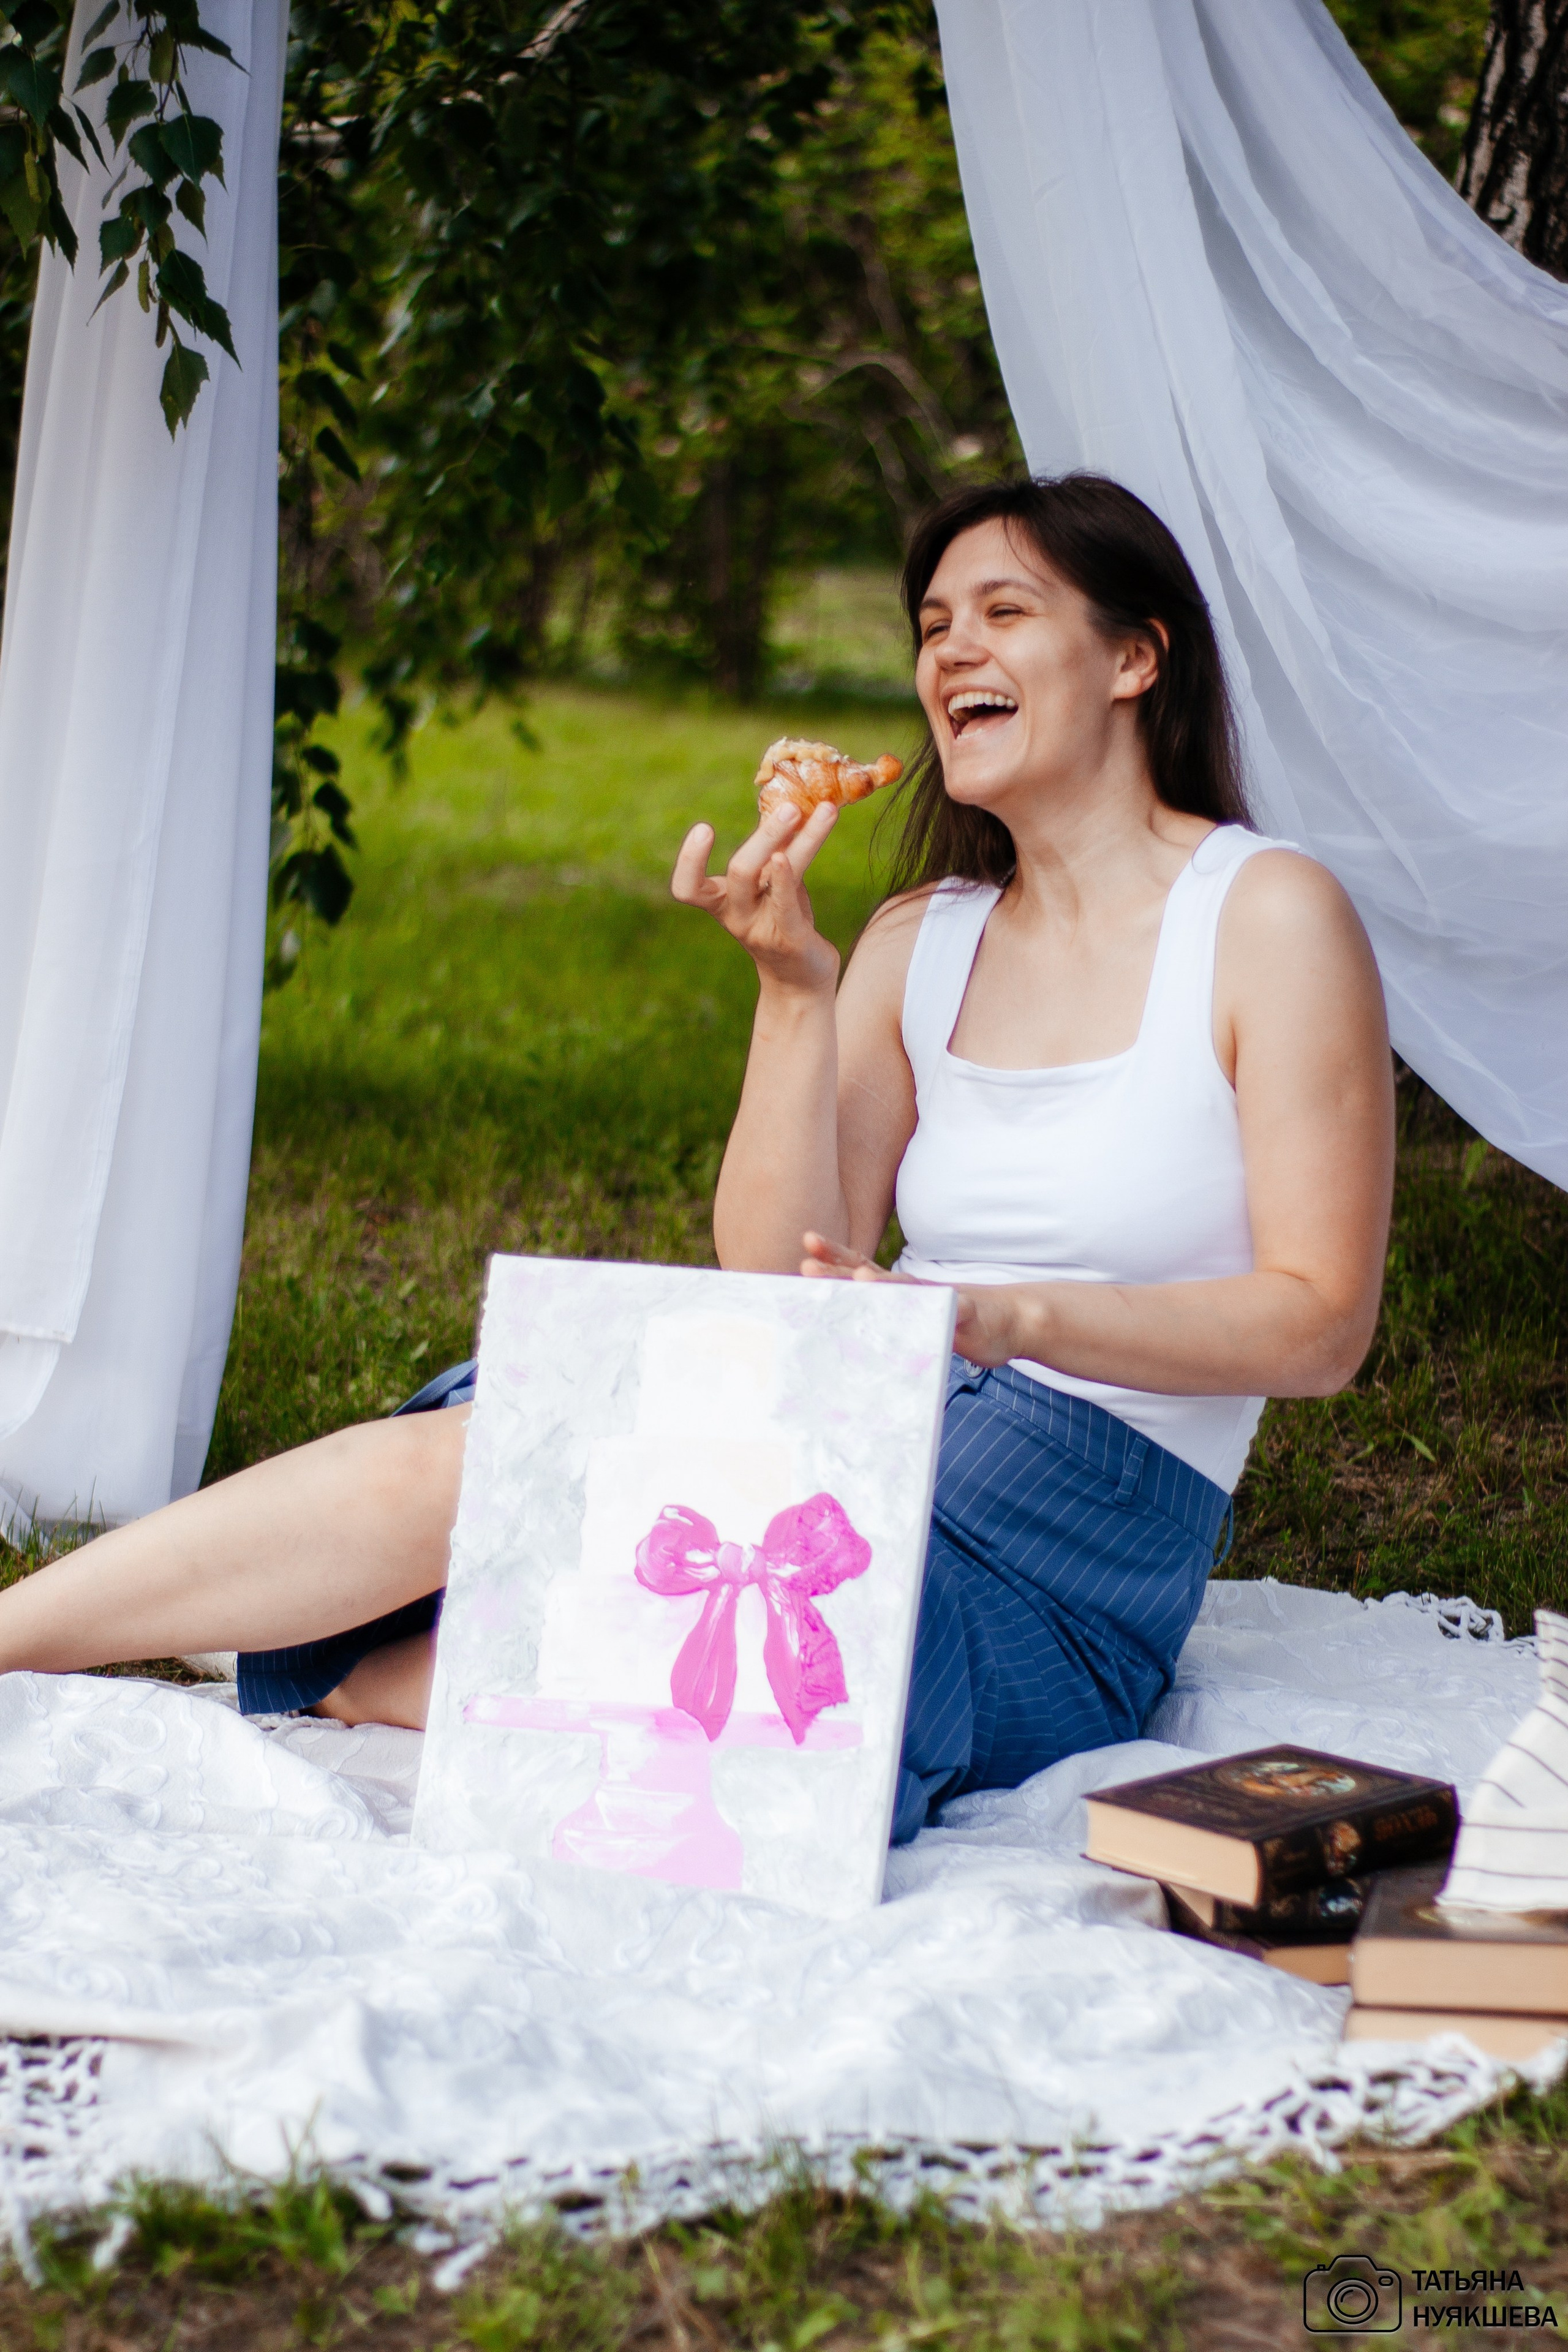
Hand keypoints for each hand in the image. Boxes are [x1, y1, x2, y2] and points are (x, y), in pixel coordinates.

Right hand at [671, 801, 840, 994]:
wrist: (802, 978)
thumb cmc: (784, 920)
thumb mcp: (773, 884)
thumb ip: (775, 850)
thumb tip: (784, 800)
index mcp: (723, 902)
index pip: (689, 888)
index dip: (689, 861)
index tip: (703, 828)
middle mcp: (736, 916)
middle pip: (739, 872)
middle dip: (764, 836)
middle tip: (788, 807)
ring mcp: (761, 928)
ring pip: (766, 879)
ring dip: (788, 842)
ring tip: (810, 811)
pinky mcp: (789, 939)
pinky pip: (784, 906)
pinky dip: (786, 878)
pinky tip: (791, 855)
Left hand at [799, 1234, 1023, 1366]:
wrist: (1011, 1318)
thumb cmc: (956, 1322)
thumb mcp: (916, 1322)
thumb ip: (887, 1324)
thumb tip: (847, 1335)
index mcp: (899, 1291)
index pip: (860, 1271)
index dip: (834, 1263)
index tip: (805, 1256)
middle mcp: (916, 1289)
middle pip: (874, 1274)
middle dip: (840, 1269)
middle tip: (808, 1264)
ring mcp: (943, 1298)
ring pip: (911, 1288)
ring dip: (887, 1284)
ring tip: (861, 1279)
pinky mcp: (968, 1314)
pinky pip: (956, 1310)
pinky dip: (946, 1307)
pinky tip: (936, 1304)